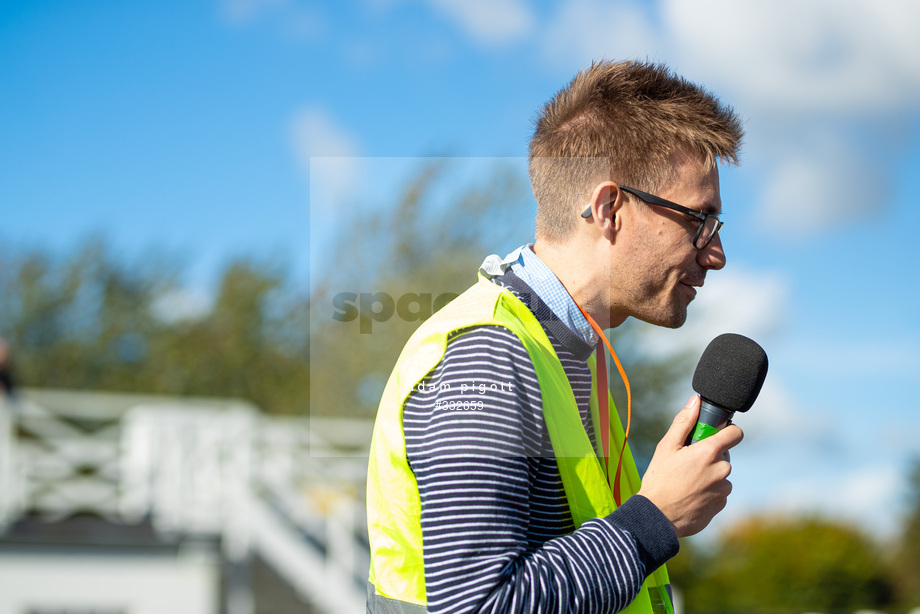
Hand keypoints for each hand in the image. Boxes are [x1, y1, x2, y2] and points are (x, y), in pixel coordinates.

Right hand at [637, 395, 742, 537]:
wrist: (657, 517)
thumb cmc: (659, 479)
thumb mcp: (667, 446)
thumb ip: (684, 422)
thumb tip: (695, 401)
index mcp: (709, 452)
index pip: (735, 434)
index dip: (727, 431)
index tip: (715, 435)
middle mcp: (722, 470)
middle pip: (724, 455)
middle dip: (709, 456)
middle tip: (687, 463)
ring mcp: (723, 489)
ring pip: (721, 475)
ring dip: (709, 475)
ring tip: (686, 482)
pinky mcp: (721, 505)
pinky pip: (719, 492)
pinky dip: (708, 491)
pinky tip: (691, 495)